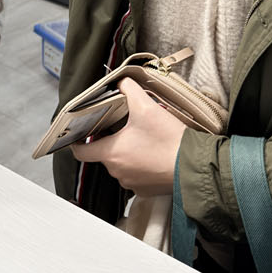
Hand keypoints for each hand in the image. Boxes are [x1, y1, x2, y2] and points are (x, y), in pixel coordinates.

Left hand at [71, 78, 187, 196]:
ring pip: (121, 166)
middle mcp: (118, 171)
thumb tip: (122, 82)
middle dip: (111, 141)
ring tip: (142, 141)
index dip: (77, 142)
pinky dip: (141, 166)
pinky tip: (153, 154)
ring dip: (127, 154)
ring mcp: (132, 183)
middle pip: (105, 155)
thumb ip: (129, 90)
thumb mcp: (146, 107)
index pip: (81, 152)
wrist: (194, 165)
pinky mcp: (146, 190)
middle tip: (124, 129)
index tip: (78, 137)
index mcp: (111, 153)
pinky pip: (136, 176)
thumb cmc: (169, 140)